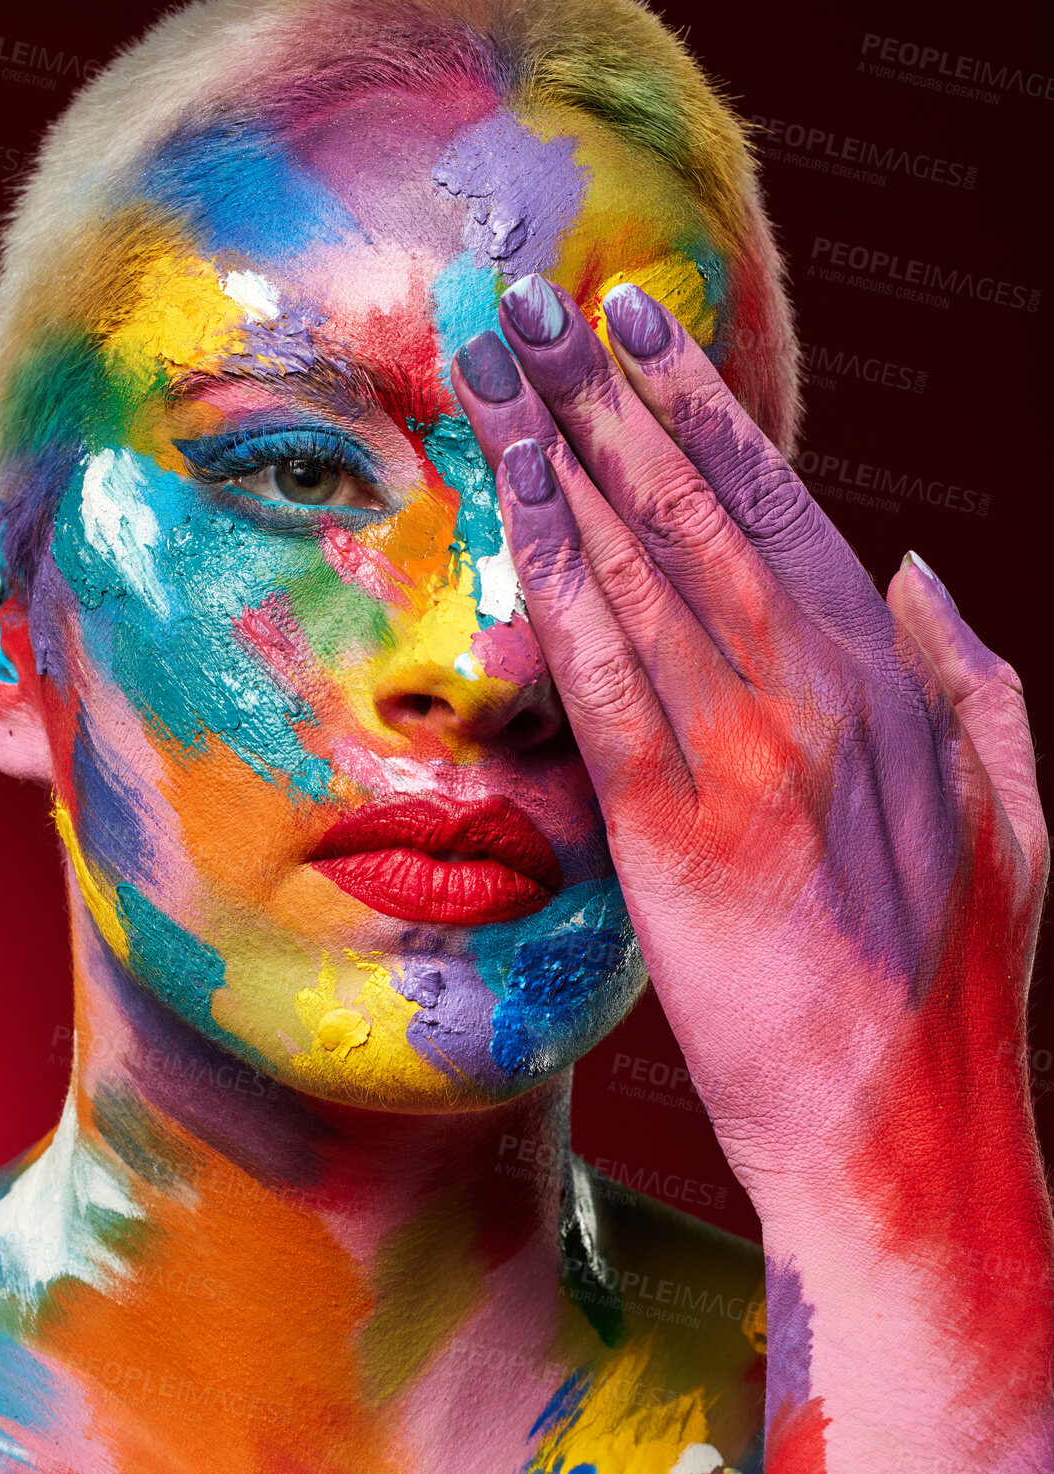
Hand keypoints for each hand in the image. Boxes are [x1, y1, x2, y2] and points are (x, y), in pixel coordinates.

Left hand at [452, 278, 1046, 1197]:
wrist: (904, 1147)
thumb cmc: (952, 997)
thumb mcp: (1017, 823)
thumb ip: (977, 685)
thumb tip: (922, 568)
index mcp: (899, 690)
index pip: (785, 510)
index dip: (704, 409)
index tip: (637, 330)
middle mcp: (827, 701)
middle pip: (699, 511)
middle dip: (610, 395)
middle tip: (533, 302)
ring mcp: (753, 763)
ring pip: (644, 572)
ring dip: (563, 455)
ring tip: (496, 363)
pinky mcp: (679, 840)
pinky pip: (603, 682)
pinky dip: (556, 581)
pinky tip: (509, 503)